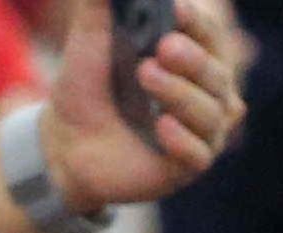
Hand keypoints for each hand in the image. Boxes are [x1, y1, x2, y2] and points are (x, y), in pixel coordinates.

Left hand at [40, 0, 246, 217]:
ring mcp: (201, 132)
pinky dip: (183, 139)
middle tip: (162, 46)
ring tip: (146, 76)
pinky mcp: (186, 167)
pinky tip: (162, 126)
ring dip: (181, 93)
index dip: (196, 22)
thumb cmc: (88, 85)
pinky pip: (198, 155)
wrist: (65, 141)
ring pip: (210, 113)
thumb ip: (101, 5)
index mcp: (193, 55)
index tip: (175, 9)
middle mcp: (207, 93)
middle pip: (216, 73)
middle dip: (192, 59)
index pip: (209, 35)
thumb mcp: (89, 38)